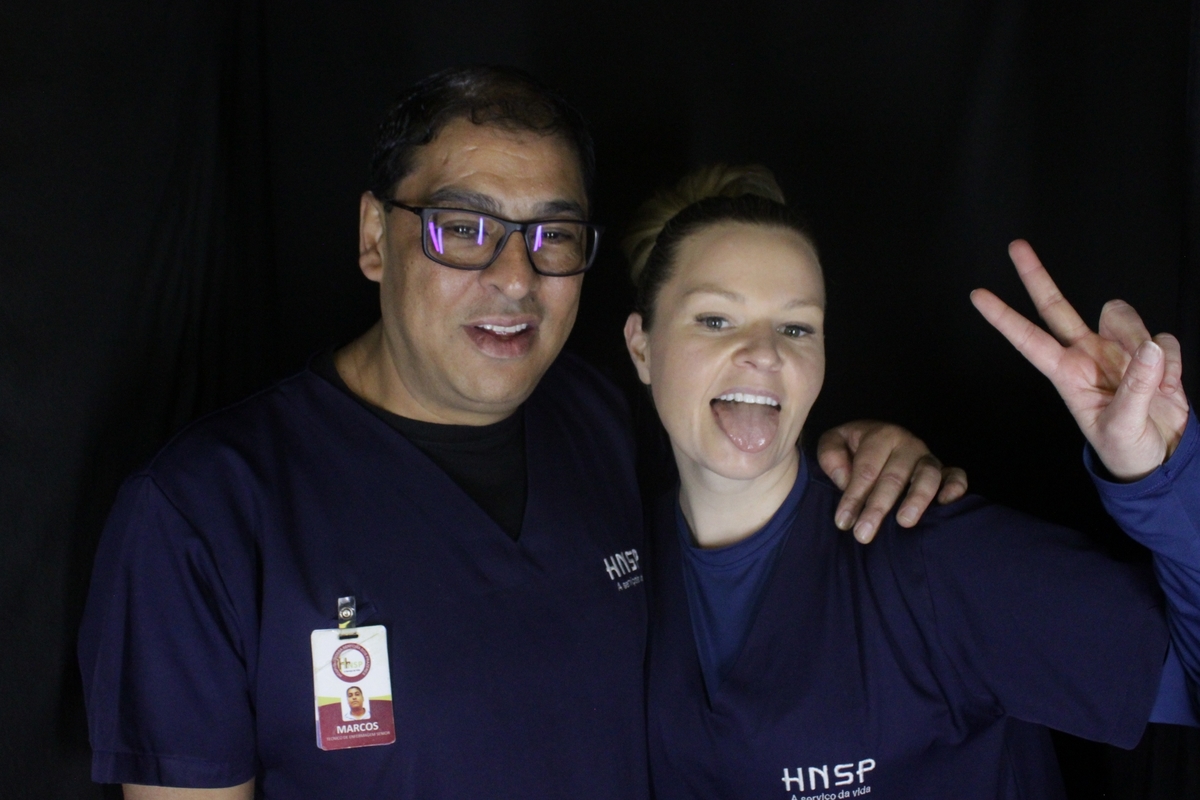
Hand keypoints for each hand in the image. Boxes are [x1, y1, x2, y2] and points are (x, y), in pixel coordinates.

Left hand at [817, 420, 968, 542]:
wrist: (875, 439)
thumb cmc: (852, 448)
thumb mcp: (833, 443)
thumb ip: (831, 457)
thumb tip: (845, 481)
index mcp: (881, 436)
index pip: (866, 469)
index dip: (854, 496)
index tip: (843, 522)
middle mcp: (908, 444)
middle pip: (894, 476)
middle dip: (878, 507)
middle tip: (864, 534)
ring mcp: (928, 457)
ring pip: (928, 476)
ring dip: (917, 499)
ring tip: (904, 523)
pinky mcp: (945, 470)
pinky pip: (956, 476)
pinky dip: (955, 488)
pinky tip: (945, 505)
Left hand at [971, 239, 1188, 480]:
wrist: (1161, 458)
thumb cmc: (1126, 448)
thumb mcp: (1123, 427)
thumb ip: (1137, 388)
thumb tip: (1151, 348)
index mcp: (1068, 374)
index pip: (1030, 340)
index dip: (1004, 318)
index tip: (976, 295)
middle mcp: (1087, 354)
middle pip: (1057, 307)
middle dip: (1036, 277)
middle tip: (1014, 246)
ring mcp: (1118, 350)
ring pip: (1124, 317)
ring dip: (1140, 342)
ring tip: (1150, 382)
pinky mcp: (1151, 352)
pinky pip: (1165, 343)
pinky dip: (1170, 364)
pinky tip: (1166, 385)